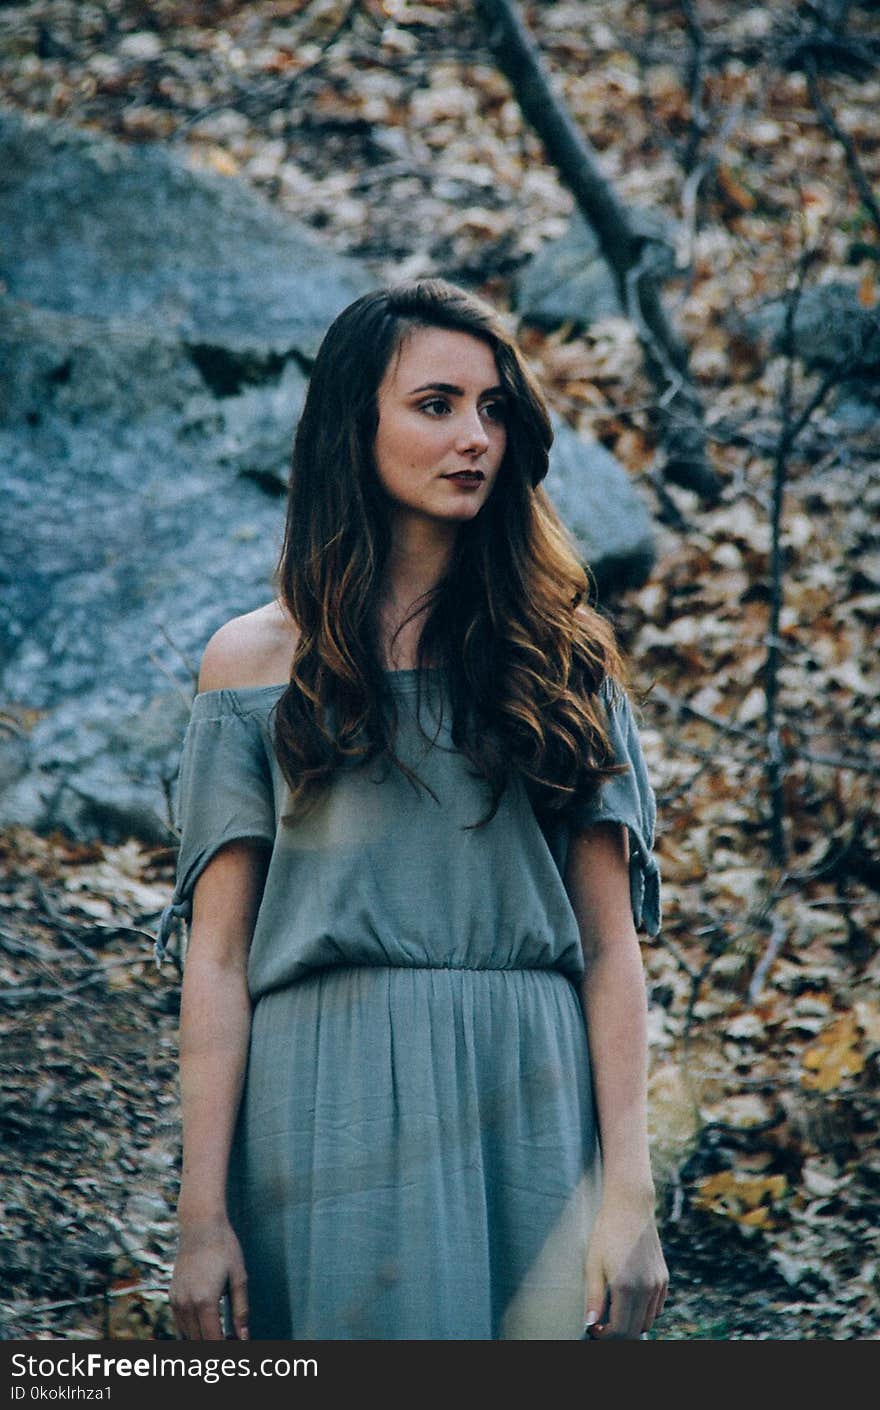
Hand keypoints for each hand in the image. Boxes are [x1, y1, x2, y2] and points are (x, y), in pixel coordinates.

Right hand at [170, 1216, 248, 1340]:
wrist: (200, 1225)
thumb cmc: (224, 1248)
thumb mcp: (239, 1277)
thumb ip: (241, 1310)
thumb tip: (244, 1337)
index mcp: (205, 1302)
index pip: (212, 1340)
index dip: (225, 1347)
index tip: (236, 1344)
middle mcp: (187, 1305)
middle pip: (199, 1341)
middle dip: (215, 1344)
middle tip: (233, 1338)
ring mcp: (176, 1301)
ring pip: (187, 1336)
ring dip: (203, 1339)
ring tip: (223, 1333)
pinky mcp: (172, 1296)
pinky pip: (179, 1325)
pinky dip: (191, 1331)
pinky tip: (207, 1323)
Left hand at [584, 1195, 667, 1338]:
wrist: (630, 1207)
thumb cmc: (607, 1232)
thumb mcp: (593, 1263)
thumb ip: (593, 1296)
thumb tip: (590, 1323)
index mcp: (626, 1287)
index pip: (619, 1329)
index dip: (604, 1335)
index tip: (593, 1328)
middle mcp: (646, 1289)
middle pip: (635, 1330)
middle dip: (617, 1334)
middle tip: (602, 1325)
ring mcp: (657, 1284)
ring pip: (648, 1321)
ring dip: (631, 1324)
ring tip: (614, 1312)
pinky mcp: (663, 1278)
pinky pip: (656, 1308)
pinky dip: (644, 1313)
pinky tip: (629, 1301)